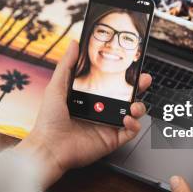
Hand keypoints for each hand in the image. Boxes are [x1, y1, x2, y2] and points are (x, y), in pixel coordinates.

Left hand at [16, 41, 151, 187]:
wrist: (49, 147)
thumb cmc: (48, 120)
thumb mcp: (56, 86)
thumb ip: (67, 65)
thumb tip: (74, 44)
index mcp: (90, 98)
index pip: (111, 83)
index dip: (123, 75)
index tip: (131, 66)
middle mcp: (100, 110)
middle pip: (126, 96)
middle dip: (139, 87)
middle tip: (144, 79)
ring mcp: (107, 125)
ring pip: (132, 114)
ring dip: (139, 107)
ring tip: (134, 105)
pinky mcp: (111, 139)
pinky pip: (130, 132)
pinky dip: (134, 125)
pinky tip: (127, 118)